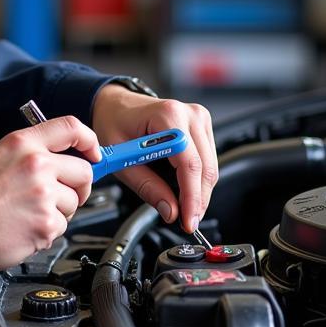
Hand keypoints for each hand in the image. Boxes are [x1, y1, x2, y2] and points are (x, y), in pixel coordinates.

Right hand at [0, 116, 98, 270]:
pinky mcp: (45, 225)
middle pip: (84, 171)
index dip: (89, 140)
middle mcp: (36, 165)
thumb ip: (19, 154)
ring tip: (27, 214)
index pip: (71, 128)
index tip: (94, 152)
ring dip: (57, 212)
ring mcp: (43, 195)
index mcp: (22, 144)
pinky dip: (45, 232)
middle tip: (64, 195)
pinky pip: (60, 228)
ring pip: (72, 203)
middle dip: (77, 186)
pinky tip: (22, 229)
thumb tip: (40, 157)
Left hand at [92, 84, 217, 232]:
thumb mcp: (120, 158)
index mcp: (168, 116)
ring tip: (183, 209)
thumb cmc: (114, 123)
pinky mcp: (202, 125)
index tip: (188, 220)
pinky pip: (208, 160)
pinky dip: (198, 180)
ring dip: (199, 192)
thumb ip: (147, 186)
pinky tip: (184, 190)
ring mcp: (199, 118)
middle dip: (198, 200)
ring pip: (210, 167)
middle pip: (206, 168)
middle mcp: (189, 114)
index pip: (190, 164)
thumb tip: (171, 211)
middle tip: (186, 222)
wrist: (116, 104)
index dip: (192, 197)